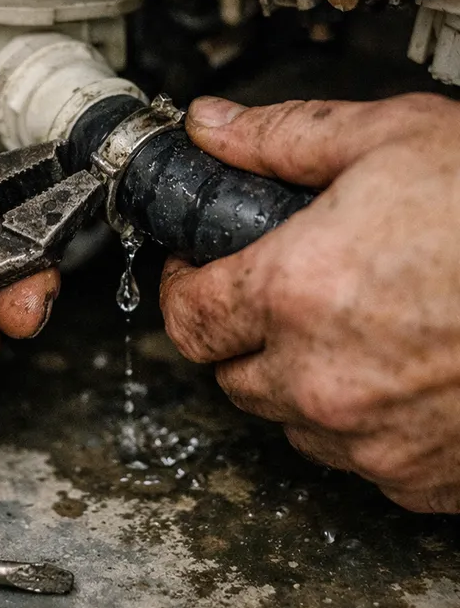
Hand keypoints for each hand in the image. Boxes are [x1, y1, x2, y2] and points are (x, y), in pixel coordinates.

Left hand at [160, 92, 459, 512]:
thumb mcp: (392, 139)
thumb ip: (281, 137)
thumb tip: (211, 127)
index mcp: (296, 293)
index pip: (186, 316)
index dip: (182, 289)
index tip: (195, 274)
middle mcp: (322, 378)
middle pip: (229, 374)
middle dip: (237, 334)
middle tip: (272, 296)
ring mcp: (374, 440)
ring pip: (287, 421)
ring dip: (295, 380)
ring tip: (344, 329)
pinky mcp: (424, 479)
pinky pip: (358, 459)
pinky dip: (359, 423)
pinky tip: (396, 373)